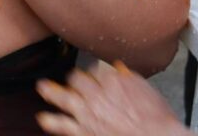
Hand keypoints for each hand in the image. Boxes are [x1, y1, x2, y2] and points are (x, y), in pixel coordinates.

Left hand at [36, 63, 189, 135]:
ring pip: (64, 98)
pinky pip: (63, 126)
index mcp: (111, 80)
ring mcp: (88, 115)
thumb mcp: (144, 87)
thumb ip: (127, 77)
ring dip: (51, 92)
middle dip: (73, 79)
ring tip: (41, 87)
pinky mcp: (84, 133)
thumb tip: (117, 69)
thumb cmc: (156, 118)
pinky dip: (52, 122)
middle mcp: (96, 94)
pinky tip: (43, 120)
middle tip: (70, 79)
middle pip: (76, 79)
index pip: (95, 70)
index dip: (94, 72)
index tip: (94, 74)